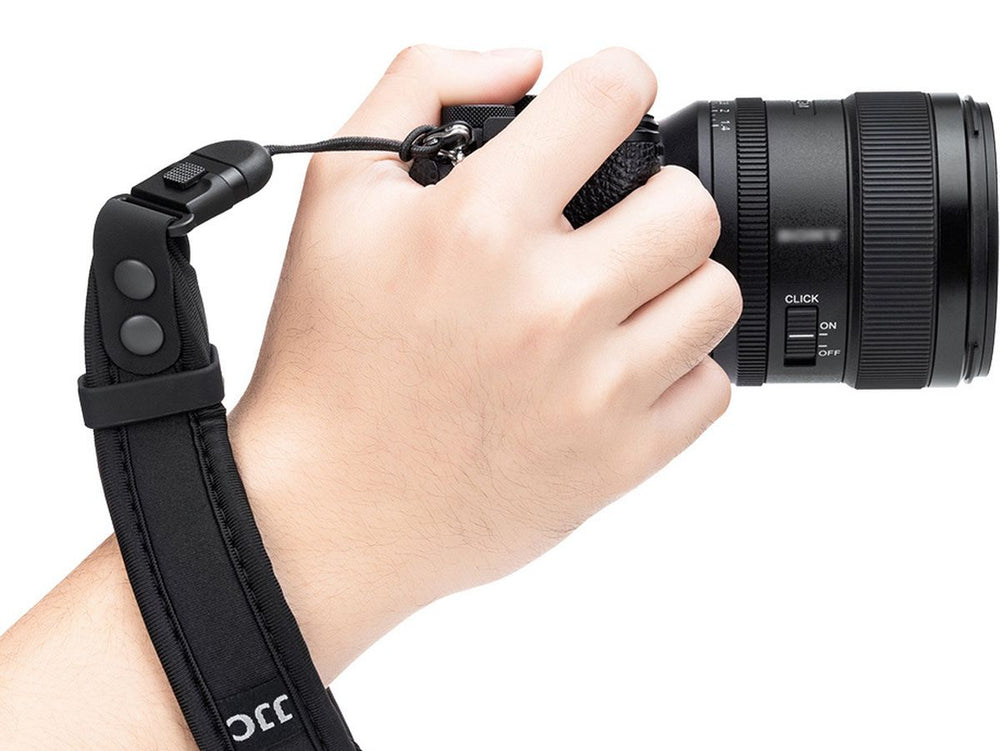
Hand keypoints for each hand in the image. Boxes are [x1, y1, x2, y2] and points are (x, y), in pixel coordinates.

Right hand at [230, 45, 741, 678]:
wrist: (327, 506)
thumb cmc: (330, 361)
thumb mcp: (339, 195)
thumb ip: (421, 85)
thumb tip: (525, 62)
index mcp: (480, 224)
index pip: (612, 97)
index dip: (618, 85)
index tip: (610, 110)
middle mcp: (548, 304)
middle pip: (691, 204)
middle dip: (655, 198)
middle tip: (613, 225)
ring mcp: (594, 390)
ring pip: (714, 295)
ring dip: (671, 284)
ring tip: (616, 300)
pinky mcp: (618, 462)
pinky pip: (710, 388)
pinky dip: (674, 370)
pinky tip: (615, 368)